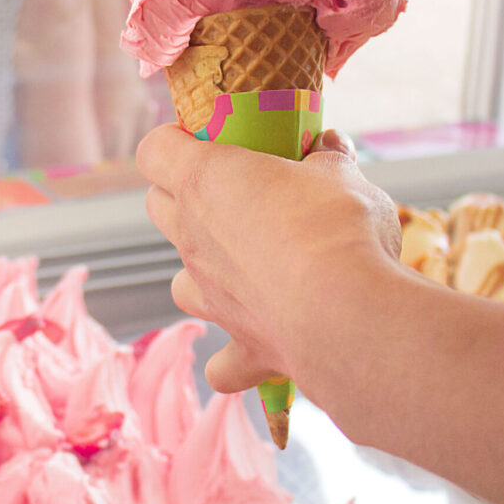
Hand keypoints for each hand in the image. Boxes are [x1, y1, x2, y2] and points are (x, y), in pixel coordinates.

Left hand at [137, 126, 400, 393]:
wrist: (349, 313)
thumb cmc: (338, 227)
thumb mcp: (342, 176)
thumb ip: (328, 160)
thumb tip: (329, 147)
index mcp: (205, 180)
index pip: (154, 150)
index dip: (173, 141)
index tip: (205, 140)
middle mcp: (192, 237)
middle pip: (157, 205)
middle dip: (184, 195)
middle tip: (236, 193)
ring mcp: (209, 294)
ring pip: (179, 281)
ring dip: (201, 271)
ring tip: (247, 266)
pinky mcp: (240, 344)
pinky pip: (221, 363)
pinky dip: (234, 356)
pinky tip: (260, 342)